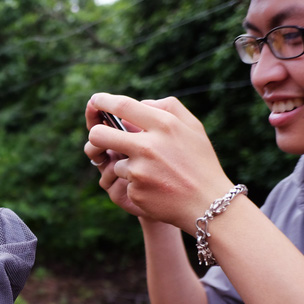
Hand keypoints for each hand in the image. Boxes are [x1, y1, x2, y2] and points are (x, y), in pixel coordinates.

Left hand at [86, 93, 233, 232]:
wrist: (209, 204)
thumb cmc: (201, 163)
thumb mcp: (193, 128)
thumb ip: (169, 108)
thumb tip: (142, 103)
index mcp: (164, 125)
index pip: (123, 106)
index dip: (104, 101)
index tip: (95, 99)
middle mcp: (148, 146)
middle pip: (99, 134)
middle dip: (95, 134)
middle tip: (99, 137)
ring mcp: (139, 170)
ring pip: (115, 163)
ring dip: (128, 167)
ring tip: (154, 175)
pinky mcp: (135, 191)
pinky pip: (126, 183)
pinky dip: (137, 185)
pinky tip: (156, 189)